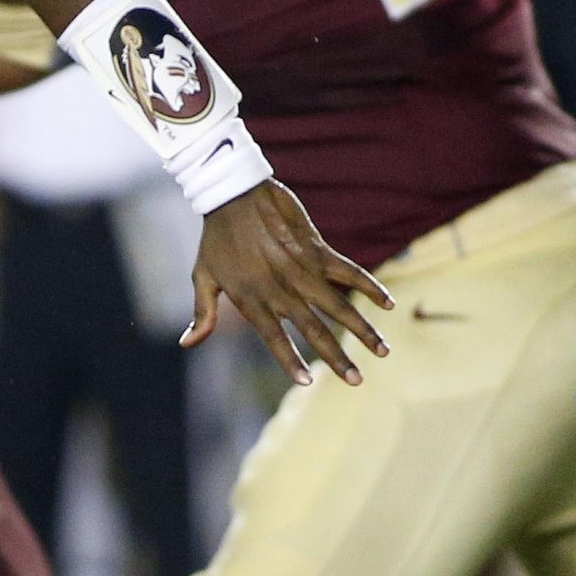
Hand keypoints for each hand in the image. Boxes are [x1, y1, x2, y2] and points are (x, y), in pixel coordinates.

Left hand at [186, 179, 394, 386]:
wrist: (234, 194)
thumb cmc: (216, 238)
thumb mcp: (202, 277)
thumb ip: (203, 314)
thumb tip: (187, 344)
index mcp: (251, 299)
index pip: (274, 338)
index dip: (290, 361)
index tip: (307, 382)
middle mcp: (280, 288)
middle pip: (314, 329)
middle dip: (338, 357)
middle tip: (357, 381)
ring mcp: (301, 269)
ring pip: (338, 306)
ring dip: (363, 329)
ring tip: (382, 351)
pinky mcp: (317, 249)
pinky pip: (349, 271)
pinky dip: (370, 287)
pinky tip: (388, 305)